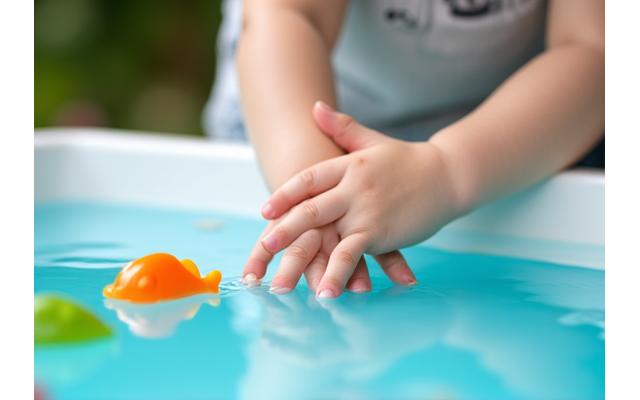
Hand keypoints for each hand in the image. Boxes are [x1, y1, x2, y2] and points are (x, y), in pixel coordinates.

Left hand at [258, 102, 461, 297]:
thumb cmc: (408, 160)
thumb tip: (313, 107)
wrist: (449, 175)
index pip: (308, 179)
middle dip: (284, 229)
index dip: (284, 194)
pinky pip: (354, 255)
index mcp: (348, 165)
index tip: (265, 210)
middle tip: (262, 248)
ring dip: (304, 261)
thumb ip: (341, 128)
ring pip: (328, 237)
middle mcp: (353, 188)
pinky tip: (327, 291)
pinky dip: (339, 273)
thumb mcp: (372, 141)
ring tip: (283, 284)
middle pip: (310, 208)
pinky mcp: (381, 233)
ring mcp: (366, 212)